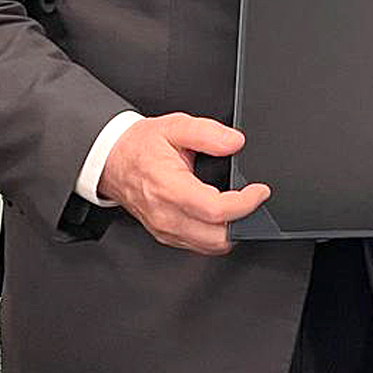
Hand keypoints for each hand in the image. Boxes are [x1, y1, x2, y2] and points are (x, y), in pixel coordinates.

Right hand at [98, 112, 270, 254]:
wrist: (112, 160)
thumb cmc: (141, 146)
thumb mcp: (175, 126)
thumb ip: (207, 132)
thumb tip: (234, 142)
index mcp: (169, 188)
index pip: (215, 210)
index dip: (245, 203)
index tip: (260, 190)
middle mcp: (166, 215)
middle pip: (217, 238)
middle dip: (243, 221)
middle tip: (255, 199)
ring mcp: (165, 229)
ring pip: (210, 247)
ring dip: (231, 231)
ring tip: (241, 206)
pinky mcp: (166, 235)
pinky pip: (199, 245)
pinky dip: (216, 234)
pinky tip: (222, 215)